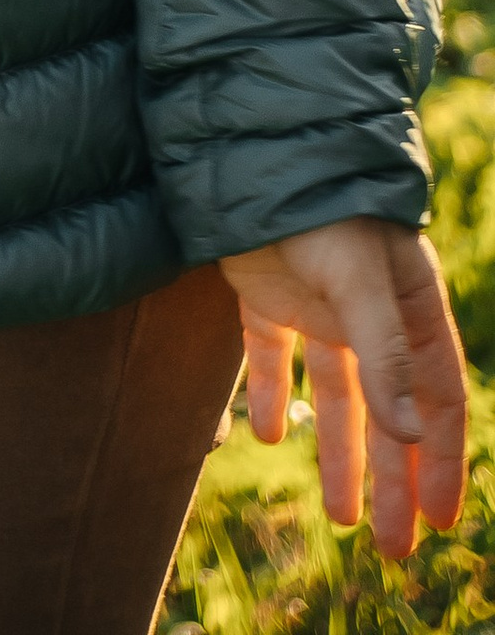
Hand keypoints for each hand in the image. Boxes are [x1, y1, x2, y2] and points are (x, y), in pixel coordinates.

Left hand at [221, 217, 468, 557]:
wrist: (251, 146)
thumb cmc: (322, 204)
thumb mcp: (359, 278)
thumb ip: (383, 352)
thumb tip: (408, 435)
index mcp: (407, 306)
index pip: (436, 398)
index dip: (440, 459)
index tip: (440, 519)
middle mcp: (368, 312)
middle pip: (389, 411)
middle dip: (393, 478)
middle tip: (394, 545)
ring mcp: (318, 303)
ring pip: (336, 395)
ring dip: (339, 454)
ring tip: (340, 516)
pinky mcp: (267, 292)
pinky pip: (271, 355)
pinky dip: (268, 394)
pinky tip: (263, 432)